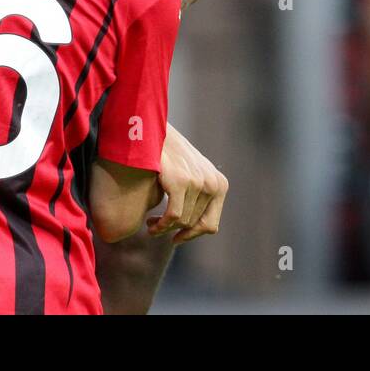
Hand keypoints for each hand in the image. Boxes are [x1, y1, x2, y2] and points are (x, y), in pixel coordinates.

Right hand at [147, 124, 227, 243]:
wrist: (155, 132)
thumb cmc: (170, 156)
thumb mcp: (192, 176)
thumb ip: (198, 199)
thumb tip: (193, 230)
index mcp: (219, 184)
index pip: (210, 225)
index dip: (191, 235)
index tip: (175, 238)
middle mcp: (213, 184)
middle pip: (194, 225)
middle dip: (173, 231)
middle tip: (155, 228)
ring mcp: (199, 182)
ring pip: (182, 223)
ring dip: (163, 228)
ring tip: (150, 223)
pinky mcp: (181, 182)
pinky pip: (173, 216)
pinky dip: (161, 225)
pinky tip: (150, 223)